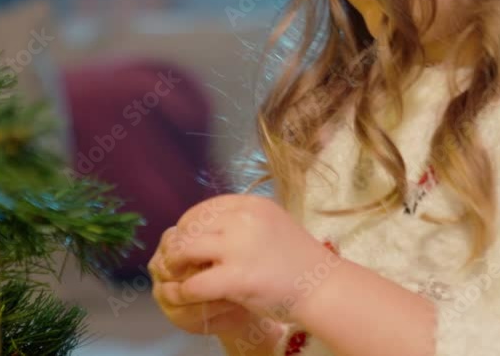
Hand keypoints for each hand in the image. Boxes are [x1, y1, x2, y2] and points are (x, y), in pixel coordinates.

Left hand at [156, 194, 337, 322]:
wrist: (323, 287)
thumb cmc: (299, 260)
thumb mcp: (270, 224)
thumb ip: (241, 221)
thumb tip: (204, 227)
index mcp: (252, 204)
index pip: (205, 207)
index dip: (189, 225)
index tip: (188, 241)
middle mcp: (243, 219)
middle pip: (191, 225)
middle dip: (179, 243)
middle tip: (176, 260)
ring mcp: (239, 247)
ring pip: (186, 249)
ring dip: (175, 263)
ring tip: (178, 275)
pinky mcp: (236, 278)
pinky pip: (195, 283)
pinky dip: (185, 290)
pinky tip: (187, 295)